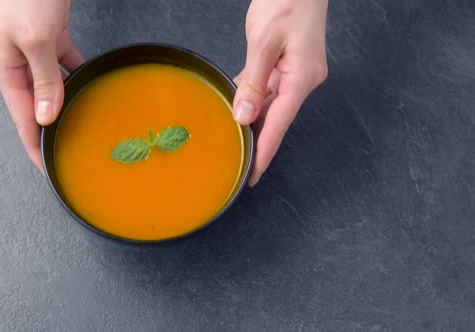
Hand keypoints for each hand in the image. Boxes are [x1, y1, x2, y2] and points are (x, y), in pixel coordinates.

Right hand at [0, 0, 83, 172]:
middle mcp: (17, 66)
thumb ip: (44, 80)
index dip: (35, 148)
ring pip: (52, 90)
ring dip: (66, 106)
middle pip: (36, 108)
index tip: (48, 170)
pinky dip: (77, 76)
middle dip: (52, 131)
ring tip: (82, 126)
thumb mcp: (35, 41)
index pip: (21, 120)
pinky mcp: (50, 40)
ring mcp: (33, 53)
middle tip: (70, 154)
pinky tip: (89, 85)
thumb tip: (47, 116)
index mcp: (5, 70)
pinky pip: (64, 67)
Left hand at [233, 0, 327, 185]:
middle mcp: (302, 80)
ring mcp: (296, 72)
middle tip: (239, 165)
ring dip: (253, 120)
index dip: (265, 152)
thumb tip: (243, 115)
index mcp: (301, 78)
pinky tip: (236, 105)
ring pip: (271, 104)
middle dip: (258, 141)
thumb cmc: (287, 1)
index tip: (253, 175)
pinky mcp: (287, 64)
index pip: (279, 124)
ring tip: (235, 141)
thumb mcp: (264, 42)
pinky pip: (267, 87)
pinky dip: (252, 97)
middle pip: (276, 118)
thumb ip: (253, 81)